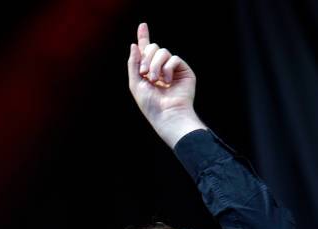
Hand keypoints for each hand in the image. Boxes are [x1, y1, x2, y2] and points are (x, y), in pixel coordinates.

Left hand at [128, 23, 206, 147]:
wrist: (167, 115)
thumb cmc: (151, 105)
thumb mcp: (135, 83)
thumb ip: (133, 63)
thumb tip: (135, 45)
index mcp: (149, 72)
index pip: (146, 52)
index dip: (144, 38)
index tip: (143, 26)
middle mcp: (161, 69)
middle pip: (153, 48)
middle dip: (146, 58)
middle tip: (145, 74)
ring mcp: (173, 70)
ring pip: (163, 51)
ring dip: (155, 65)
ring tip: (156, 80)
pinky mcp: (184, 71)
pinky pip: (174, 58)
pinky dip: (168, 69)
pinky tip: (168, 82)